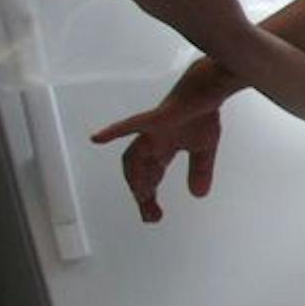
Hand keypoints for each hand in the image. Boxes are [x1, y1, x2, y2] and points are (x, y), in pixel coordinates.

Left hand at [89, 93, 222, 223]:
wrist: (205, 89)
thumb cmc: (201, 112)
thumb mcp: (204, 149)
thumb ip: (199, 171)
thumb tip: (198, 195)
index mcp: (161, 149)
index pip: (150, 177)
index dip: (149, 198)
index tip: (152, 216)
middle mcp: (150, 142)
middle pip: (139, 173)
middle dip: (143, 195)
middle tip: (151, 216)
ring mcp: (149, 131)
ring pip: (135, 159)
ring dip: (137, 178)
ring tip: (141, 195)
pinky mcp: (154, 118)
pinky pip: (131, 125)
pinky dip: (114, 131)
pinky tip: (98, 138)